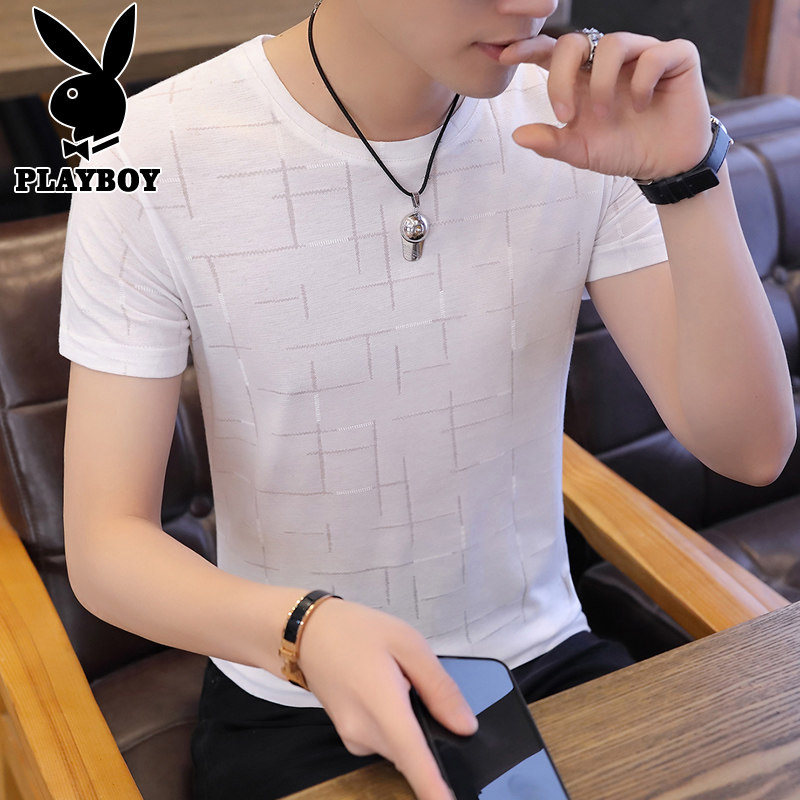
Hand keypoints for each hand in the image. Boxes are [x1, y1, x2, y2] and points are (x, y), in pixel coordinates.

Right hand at [298, 600, 477, 799]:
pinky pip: (385, 738)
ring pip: (401, 745)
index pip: (416, 762)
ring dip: (410, 722)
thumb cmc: (352, 631)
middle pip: (414, 751)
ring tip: (395, 677)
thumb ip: (440, 688)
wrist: (307, 632)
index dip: (435, 790)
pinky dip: (394, 720)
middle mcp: (365, 734)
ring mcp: (355, 739)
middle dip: (428, 728)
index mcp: (383, 707)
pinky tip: (383, 688)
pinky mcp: (351, 738)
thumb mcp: (407, 644)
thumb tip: (465, 725)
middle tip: (415, 681)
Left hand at [500, 32, 712, 180]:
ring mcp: (642, 53)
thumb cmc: (622, 150)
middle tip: (565, 115)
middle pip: (574, 41)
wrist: (665, 164)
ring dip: (602, 83)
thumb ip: (552, 143)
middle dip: (562, 76)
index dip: (530, 48)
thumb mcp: (581, 152)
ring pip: (613, 43)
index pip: (552, 52)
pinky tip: (643, 105)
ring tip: (605, 115)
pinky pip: (654, 53)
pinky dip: (643, 81)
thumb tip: (517, 135)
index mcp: (583, 78)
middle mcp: (609, 61)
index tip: (507, 56)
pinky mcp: (675, 57)